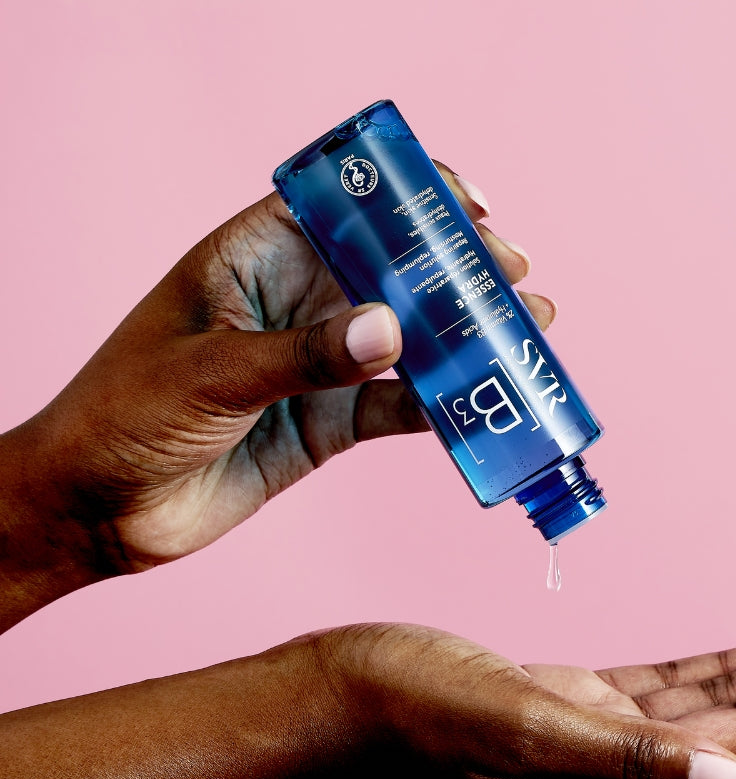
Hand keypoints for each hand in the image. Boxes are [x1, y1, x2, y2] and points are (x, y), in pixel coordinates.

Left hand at [0, 165, 552, 603]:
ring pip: (408, 341)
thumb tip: (394, 331)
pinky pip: (397, 407)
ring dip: (465, 338)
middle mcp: (296, 303)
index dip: (412, 202)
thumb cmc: (124, 417)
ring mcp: (318, 365)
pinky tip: (482, 401)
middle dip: (458, 272)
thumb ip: (302, 356)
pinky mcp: (329, 423)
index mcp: (255, 258)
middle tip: (516, 278)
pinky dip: (440, 406)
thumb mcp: (210, 374)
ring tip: (528, 332)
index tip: (473, 210)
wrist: (99, 512)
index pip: (345, 207)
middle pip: (393, 272)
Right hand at [308, 613, 735, 778]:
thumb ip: (622, 759)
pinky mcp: (578, 700)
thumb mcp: (514, 722)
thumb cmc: (414, 705)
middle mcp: (625, 763)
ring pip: (724, 700)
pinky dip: (727, 666)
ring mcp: (602, 732)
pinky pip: (675, 684)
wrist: (345, 695)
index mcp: (622, 774)